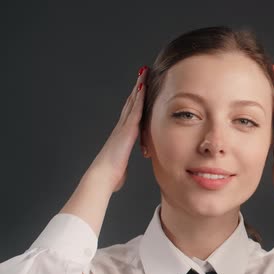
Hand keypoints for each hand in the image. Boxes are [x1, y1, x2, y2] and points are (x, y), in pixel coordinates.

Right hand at [87, 66, 147, 191]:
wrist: (103, 176)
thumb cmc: (110, 174)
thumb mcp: (119, 168)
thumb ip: (120, 166)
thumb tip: (119, 175)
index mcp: (121, 135)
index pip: (130, 113)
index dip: (135, 100)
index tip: (139, 88)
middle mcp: (122, 127)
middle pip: (131, 102)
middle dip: (137, 87)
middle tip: (142, 73)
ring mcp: (124, 127)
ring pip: (133, 102)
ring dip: (139, 86)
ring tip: (144, 72)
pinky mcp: (127, 130)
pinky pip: (135, 110)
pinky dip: (139, 98)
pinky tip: (144, 87)